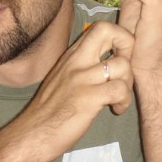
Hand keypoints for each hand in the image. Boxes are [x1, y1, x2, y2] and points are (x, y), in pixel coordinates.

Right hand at [24, 21, 133, 156]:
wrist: (33, 134)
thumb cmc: (48, 110)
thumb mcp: (62, 78)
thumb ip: (81, 66)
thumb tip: (105, 60)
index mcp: (71, 55)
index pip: (100, 27)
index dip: (119, 38)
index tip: (119, 57)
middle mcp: (75, 61)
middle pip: (109, 31)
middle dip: (128, 46)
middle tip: (124, 71)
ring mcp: (81, 79)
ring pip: (122, 65)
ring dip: (128, 83)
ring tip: (119, 98)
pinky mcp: (87, 98)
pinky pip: (120, 90)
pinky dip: (124, 101)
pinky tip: (116, 109)